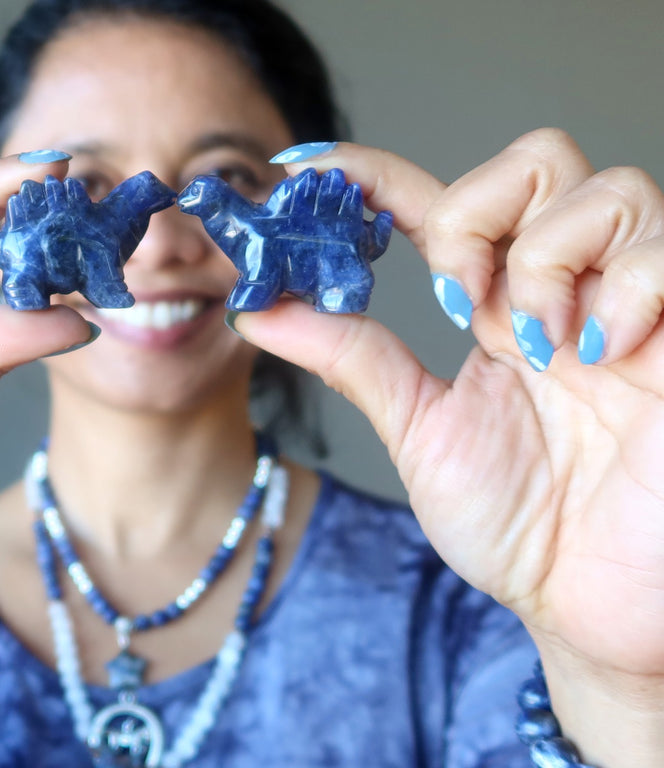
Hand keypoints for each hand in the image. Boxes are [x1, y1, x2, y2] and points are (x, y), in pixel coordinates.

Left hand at [233, 129, 663, 758]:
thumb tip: (257, 309)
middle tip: (462, 301)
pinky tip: (602, 353)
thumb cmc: (520, 527)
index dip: (370, 175)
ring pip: (602, 189)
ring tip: (542, 346)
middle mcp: (562, 291)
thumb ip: (351, 361)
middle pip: (536, 160)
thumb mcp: (419, 432)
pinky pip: (663, 250)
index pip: (433, 205)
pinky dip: (623, 289)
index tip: (302, 171)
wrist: (595, 607)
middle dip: (477, 217)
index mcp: (496, 310)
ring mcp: (631, 303)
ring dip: (546, 261)